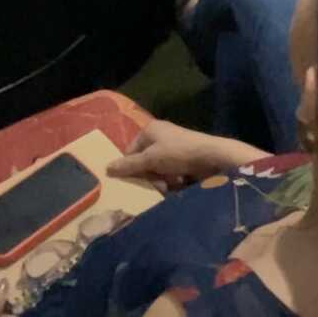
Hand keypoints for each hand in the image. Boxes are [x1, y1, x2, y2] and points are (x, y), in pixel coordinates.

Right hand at [107, 121, 257, 189]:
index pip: (130, 150)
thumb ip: (129, 165)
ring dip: (161, 181)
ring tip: (169, 186)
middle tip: (155, 185)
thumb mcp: (150, 159)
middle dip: (149, 176)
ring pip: (157, 171)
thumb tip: (106, 168)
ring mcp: (173, 149)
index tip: (132, 181)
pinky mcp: (184, 161)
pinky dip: (172, 182)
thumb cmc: (178, 153)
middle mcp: (161, 137)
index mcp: (150, 130)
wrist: (211, 158)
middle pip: (144, 162)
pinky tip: (178, 185)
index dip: (130, 166)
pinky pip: (170, 174)